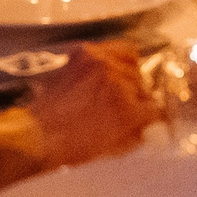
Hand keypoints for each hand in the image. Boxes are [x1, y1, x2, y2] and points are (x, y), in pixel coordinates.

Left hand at [28, 42, 157, 166]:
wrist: (39, 133)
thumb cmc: (73, 146)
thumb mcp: (114, 148)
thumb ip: (138, 134)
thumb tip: (149, 126)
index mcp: (128, 109)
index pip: (156, 108)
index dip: (154, 116)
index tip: (152, 117)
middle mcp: (118, 82)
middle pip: (144, 85)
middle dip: (138, 98)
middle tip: (127, 106)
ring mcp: (101, 63)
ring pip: (133, 64)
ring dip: (128, 77)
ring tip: (115, 87)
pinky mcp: (86, 53)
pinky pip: (116, 48)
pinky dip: (115, 59)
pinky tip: (107, 70)